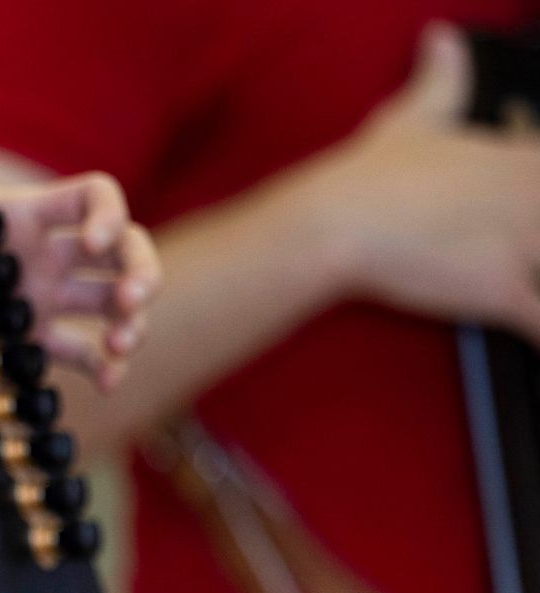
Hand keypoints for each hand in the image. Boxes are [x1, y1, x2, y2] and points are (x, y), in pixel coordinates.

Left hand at [0, 57, 161, 391]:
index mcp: (31, 213)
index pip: (97, 198)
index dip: (106, 215)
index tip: (89, 244)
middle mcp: (50, 254)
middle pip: (125, 250)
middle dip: (142, 269)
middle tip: (133, 299)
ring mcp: (48, 298)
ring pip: (114, 303)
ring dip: (134, 320)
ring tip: (124, 344)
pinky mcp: (37, 340)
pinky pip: (85, 351)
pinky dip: (104, 366)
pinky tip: (109, 381)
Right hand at [293, 22, 539, 343]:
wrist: (337, 222)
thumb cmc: (369, 173)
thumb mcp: (411, 116)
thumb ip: (440, 78)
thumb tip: (443, 35)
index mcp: (522, 162)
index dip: (536, 200)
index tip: (525, 211)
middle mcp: (534, 200)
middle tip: (523, 252)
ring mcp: (524, 247)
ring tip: (529, 285)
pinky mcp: (503, 292)